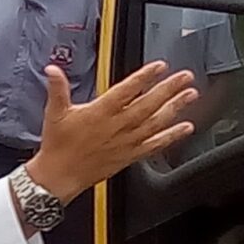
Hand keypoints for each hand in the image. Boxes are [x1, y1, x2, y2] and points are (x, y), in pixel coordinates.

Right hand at [24, 62, 196, 201]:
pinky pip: (155, 145)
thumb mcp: (55, 113)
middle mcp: (117, 126)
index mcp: (100, 112)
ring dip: (175, 108)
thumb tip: (52, 70)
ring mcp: (126, 141)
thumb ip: (57, 88)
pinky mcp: (130, 156)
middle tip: (185, 77)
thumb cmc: (58, 146)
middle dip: (169, 89)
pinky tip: (185, 128)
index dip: (145, 77)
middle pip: (148, 104)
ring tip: (190, 96)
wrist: (59, 176)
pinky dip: (172, 136)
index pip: (127, 90)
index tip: (160, 66)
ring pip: (156, 122)